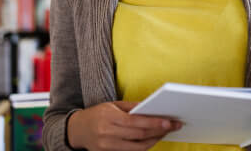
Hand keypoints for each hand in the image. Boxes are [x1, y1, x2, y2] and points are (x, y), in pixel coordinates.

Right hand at [67, 100, 181, 150]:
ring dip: (154, 140)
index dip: (154, 123)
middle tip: (173, 126)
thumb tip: (153, 107)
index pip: (136, 122)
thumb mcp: (113, 105)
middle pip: (139, 136)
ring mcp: (107, 147)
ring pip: (137, 147)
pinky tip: (152, 139)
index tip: (169, 122)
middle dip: (159, 131)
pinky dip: (144, 147)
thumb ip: (133, 107)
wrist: (77, 129)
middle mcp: (107, 134)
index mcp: (108, 117)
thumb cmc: (98, 114)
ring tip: (164, 133)